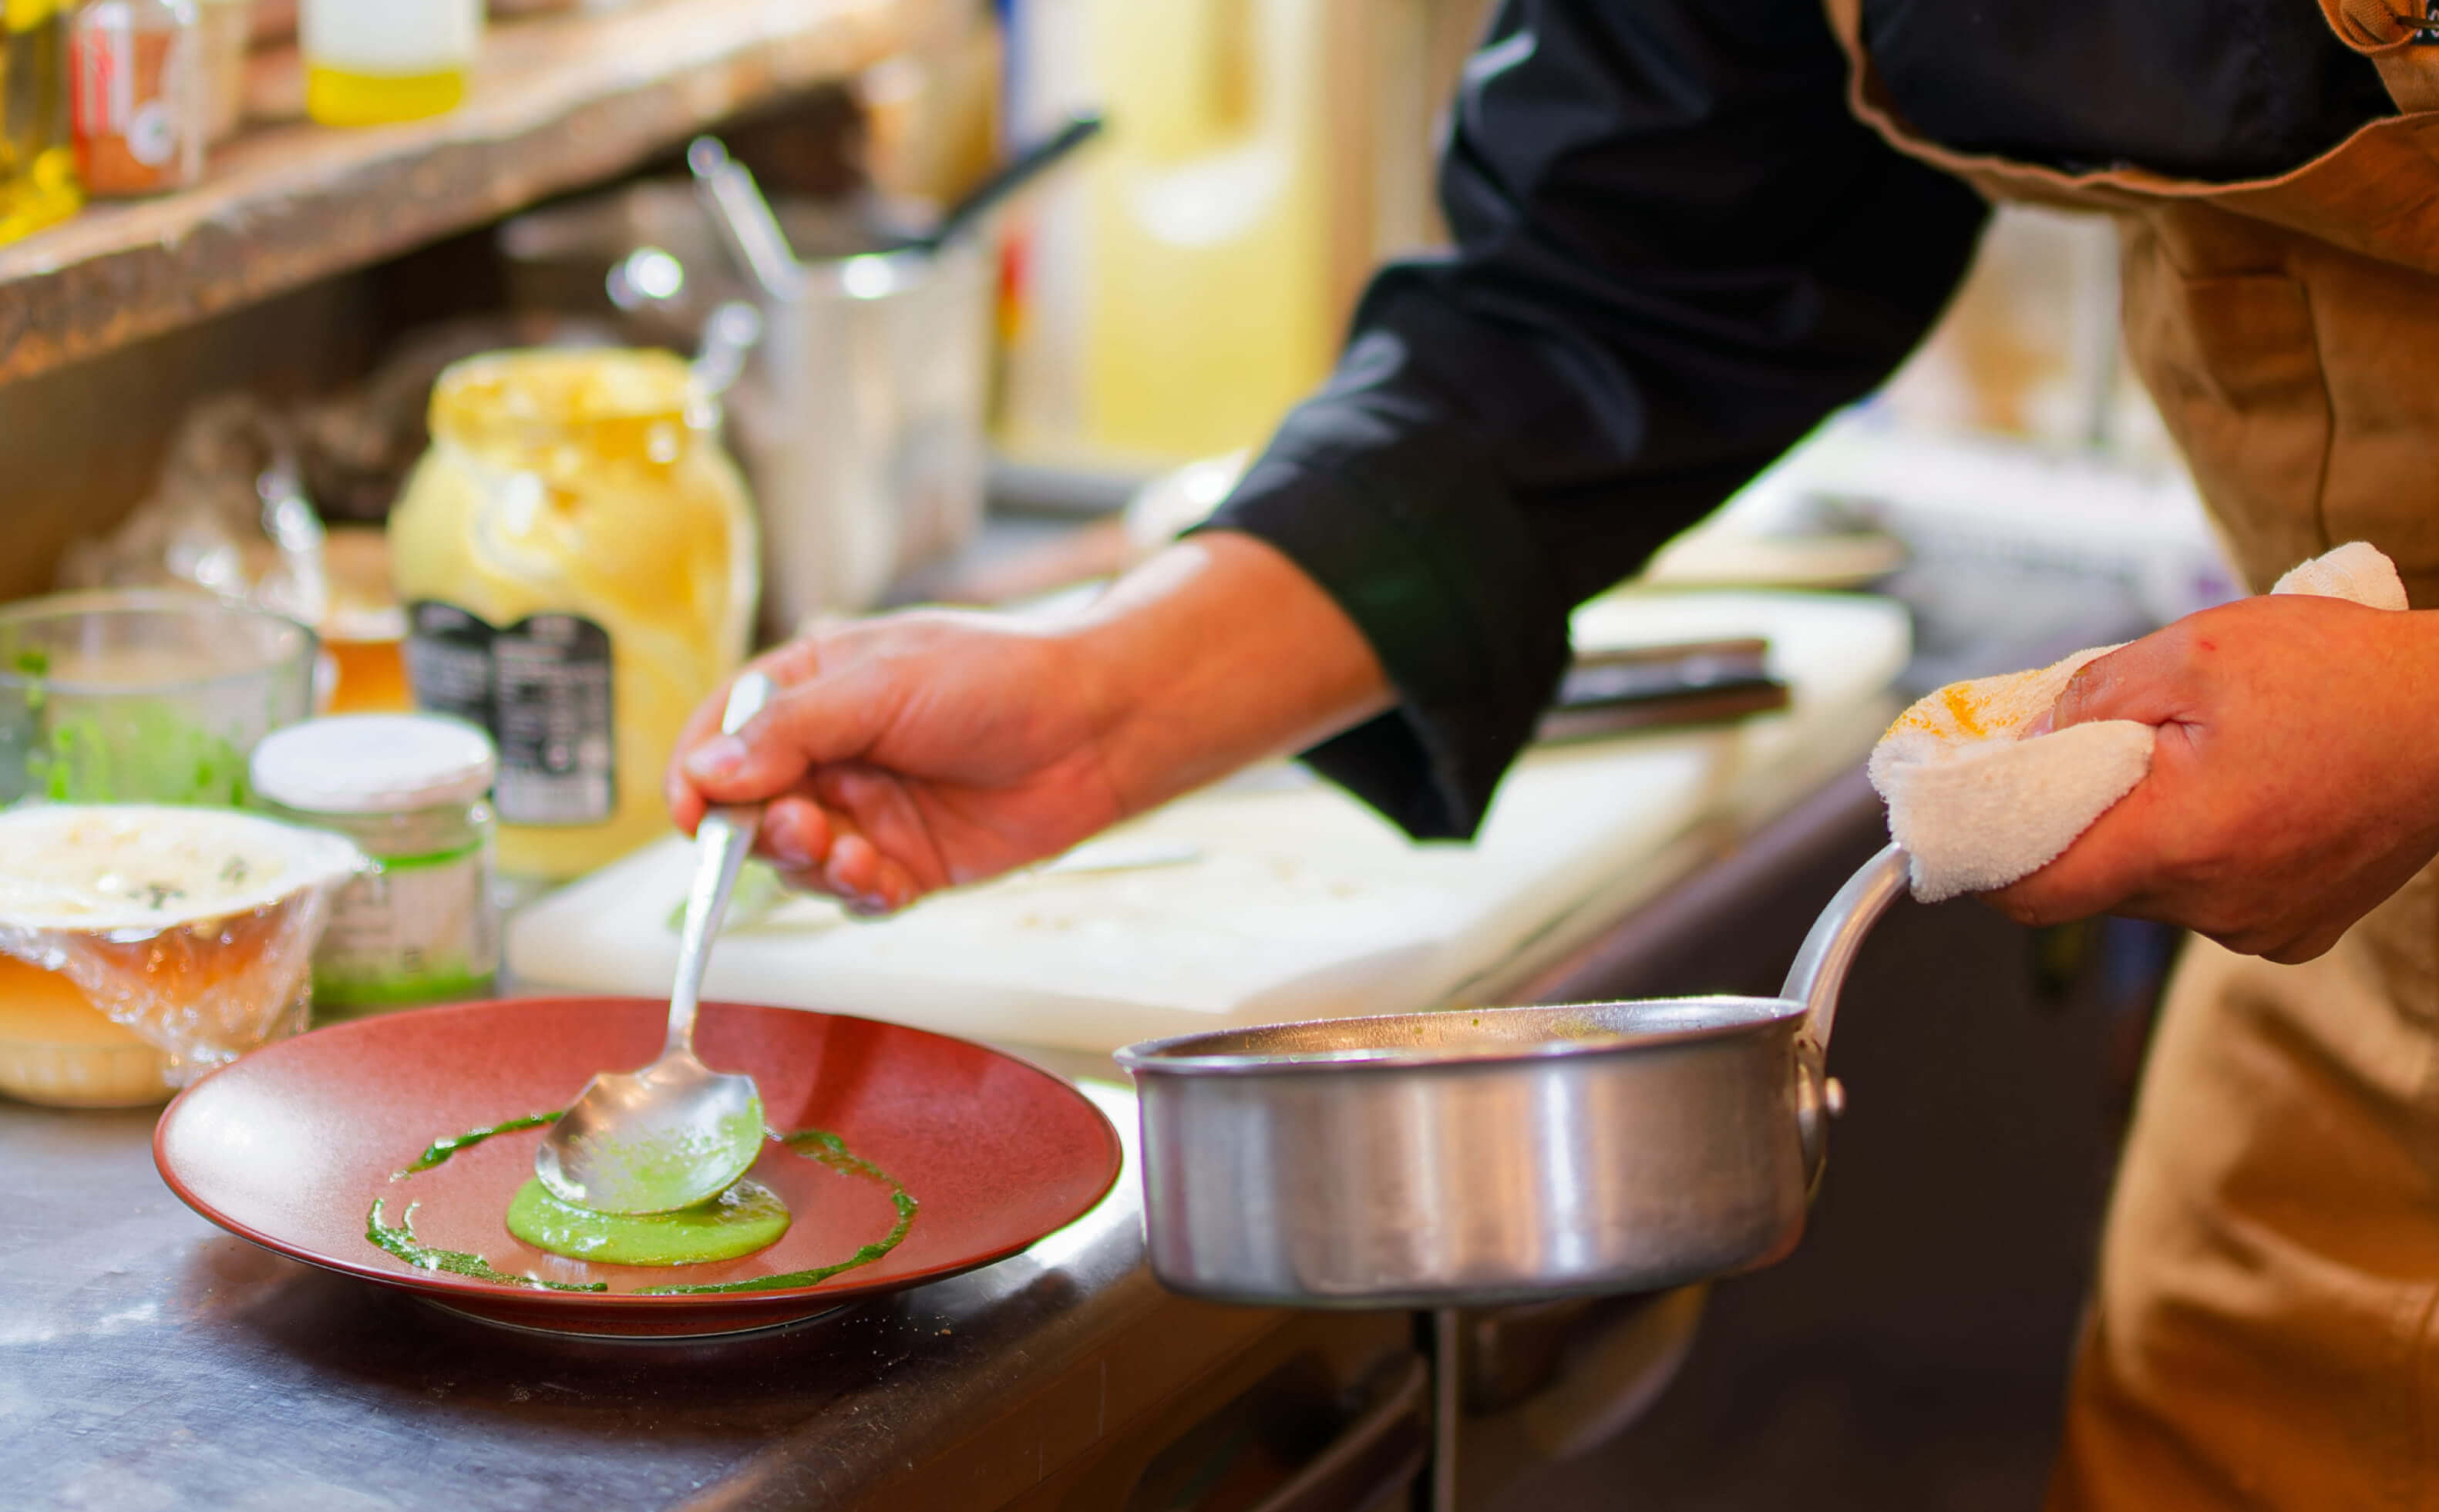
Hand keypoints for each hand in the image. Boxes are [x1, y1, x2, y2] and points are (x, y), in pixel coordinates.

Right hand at [667, 534, 1389, 913]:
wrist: (1097, 725)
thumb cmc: (998, 678)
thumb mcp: (883, 684)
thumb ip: (794, 731)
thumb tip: (708, 770)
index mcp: (809, 690)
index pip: (722, 735)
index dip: (698, 775)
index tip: (693, 812)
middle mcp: (829, 755)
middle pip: (750, 809)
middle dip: (761, 829)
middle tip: (800, 828)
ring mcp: (866, 811)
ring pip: (799, 861)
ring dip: (812, 865)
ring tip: (849, 850)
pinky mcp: (906, 863)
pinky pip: (856, 895)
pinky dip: (857, 894)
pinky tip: (879, 879)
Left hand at [1986, 595, 2438, 961]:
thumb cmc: (2343, 675)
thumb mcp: (2196, 650)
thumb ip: (2091, 699)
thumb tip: (2025, 742)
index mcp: (2180, 844)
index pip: (2032, 892)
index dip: (1980, 858)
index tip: (1957, 821)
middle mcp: (2217, 907)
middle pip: (2089, 883)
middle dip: (2072, 821)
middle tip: (2084, 752)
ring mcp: (2260, 927)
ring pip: (2147, 889)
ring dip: (2141, 830)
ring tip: (2185, 758)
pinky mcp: (2295, 929)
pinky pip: (2208, 896)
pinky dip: (2199, 850)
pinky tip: (2239, 792)